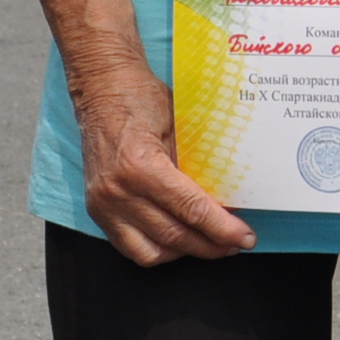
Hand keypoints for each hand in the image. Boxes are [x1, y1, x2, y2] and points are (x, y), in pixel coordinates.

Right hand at [69, 51, 253, 264]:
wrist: (101, 87)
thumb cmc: (142, 99)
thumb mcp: (179, 128)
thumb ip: (196, 168)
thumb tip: (226, 200)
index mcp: (141, 167)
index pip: (190, 210)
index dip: (222, 229)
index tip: (243, 238)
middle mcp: (118, 191)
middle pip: (174, 236)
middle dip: (210, 245)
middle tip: (234, 244)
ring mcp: (103, 204)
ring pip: (151, 251)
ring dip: (184, 253)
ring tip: (208, 245)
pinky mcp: (96, 210)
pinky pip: (128, 247)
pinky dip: (155, 250)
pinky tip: (177, 243)